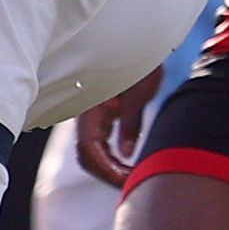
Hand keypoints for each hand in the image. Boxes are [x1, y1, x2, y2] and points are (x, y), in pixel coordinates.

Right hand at [76, 69, 161, 185]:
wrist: (140, 44)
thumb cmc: (141, 64)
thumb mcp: (139, 94)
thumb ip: (131, 124)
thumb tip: (126, 155)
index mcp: (91, 106)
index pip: (89, 146)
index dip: (106, 167)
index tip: (126, 180)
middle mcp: (87, 113)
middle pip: (86, 154)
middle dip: (105, 173)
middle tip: (130, 185)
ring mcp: (92, 116)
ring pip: (91, 152)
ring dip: (107, 168)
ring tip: (130, 178)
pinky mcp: (101, 116)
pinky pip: (98, 144)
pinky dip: (110, 158)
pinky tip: (126, 165)